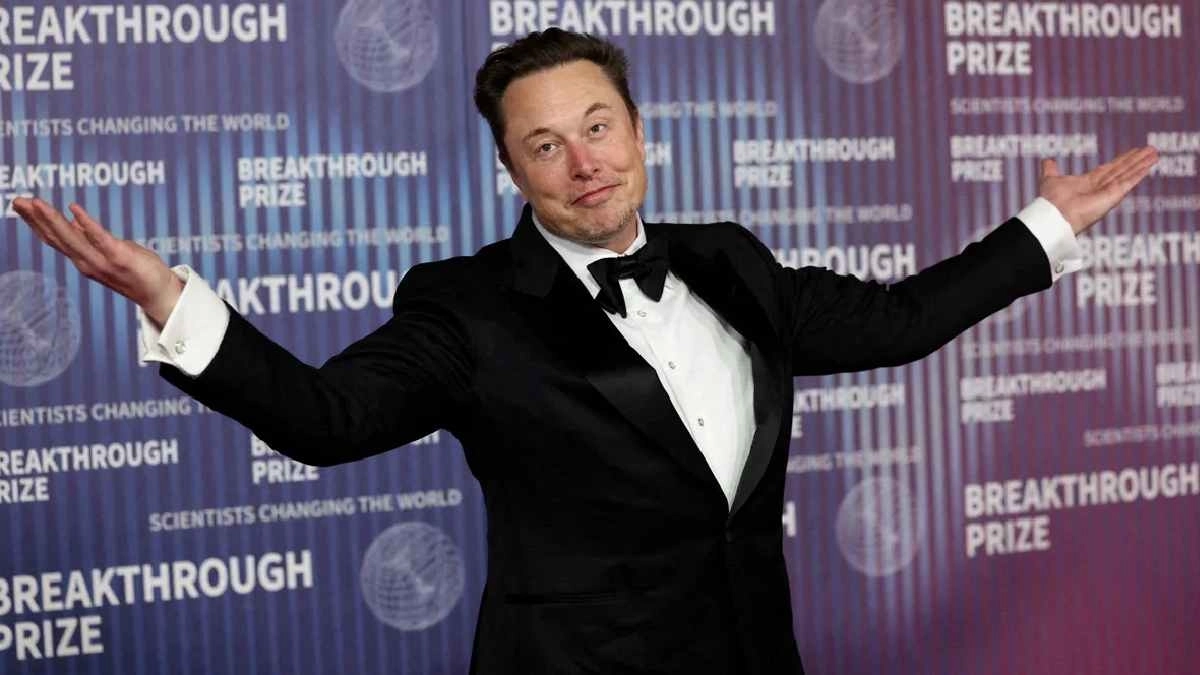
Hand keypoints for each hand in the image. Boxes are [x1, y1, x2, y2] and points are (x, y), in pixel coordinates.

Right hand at [11, 197, 183, 326]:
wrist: (159, 293)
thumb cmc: (135, 269)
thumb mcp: (107, 249)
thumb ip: (88, 236)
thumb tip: (70, 219)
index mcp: (82, 258)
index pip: (52, 238)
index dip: (34, 222)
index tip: (19, 204)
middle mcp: (86, 262)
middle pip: (56, 238)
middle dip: (35, 219)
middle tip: (17, 200)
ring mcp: (102, 261)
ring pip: (71, 238)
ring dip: (52, 219)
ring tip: (36, 202)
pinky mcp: (119, 258)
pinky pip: (100, 238)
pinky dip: (86, 223)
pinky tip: (74, 208)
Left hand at [1038, 146, 1158, 234]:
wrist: (1054, 215)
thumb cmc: (1050, 201)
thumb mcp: (1050, 180)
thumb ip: (1050, 170)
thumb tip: (1047, 161)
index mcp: (1087, 183)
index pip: (1108, 169)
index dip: (1121, 160)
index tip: (1132, 152)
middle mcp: (1099, 188)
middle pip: (1121, 170)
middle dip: (1135, 160)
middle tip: (1150, 149)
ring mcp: (1107, 193)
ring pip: (1127, 174)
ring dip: (1141, 164)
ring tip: (1154, 153)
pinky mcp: (1112, 197)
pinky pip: (1128, 182)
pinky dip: (1138, 174)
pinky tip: (1149, 165)